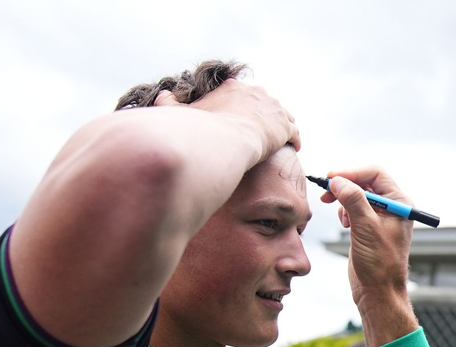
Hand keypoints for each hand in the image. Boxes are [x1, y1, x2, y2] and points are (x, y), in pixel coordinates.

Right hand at [157, 79, 299, 160]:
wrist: (223, 140)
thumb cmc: (201, 129)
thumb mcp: (181, 113)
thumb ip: (170, 104)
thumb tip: (161, 96)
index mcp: (232, 88)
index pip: (243, 93)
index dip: (246, 105)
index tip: (244, 117)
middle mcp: (255, 93)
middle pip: (265, 102)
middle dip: (266, 114)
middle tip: (266, 129)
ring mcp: (272, 109)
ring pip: (283, 115)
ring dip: (283, 125)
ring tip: (284, 138)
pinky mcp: (284, 126)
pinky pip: (294, 132)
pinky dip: (294, 140)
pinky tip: (294, 148)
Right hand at [323, 167, 413, 303]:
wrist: (377, 291)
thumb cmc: (380, 263)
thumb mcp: (366, 227)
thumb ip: (353, 200)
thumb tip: (337, 180)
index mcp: (400, 203)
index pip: (376, 174)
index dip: (353, 173)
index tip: (332, 178)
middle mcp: (392, 208)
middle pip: (365, 182)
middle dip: (345, 185)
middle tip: (326, 190)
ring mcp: (379, 218)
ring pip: (357, 195)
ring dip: (343, 199)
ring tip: (339, 214)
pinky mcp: (368, 228)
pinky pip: (354, 209)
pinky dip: (344, 211)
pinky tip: (344, 224)